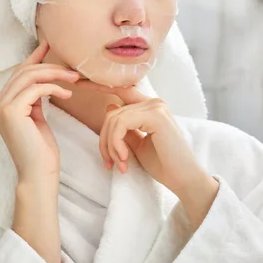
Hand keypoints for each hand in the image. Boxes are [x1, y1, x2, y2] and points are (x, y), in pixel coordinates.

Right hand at [0, 40, 79, 184]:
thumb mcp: (36, 116)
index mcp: (0, 103)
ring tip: (74, 79)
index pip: (18, 73)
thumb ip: (34, 97)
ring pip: (29, 76)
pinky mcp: (11, 111)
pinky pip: (36, 89)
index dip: (34, 57)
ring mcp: (1, 106)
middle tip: (72, 70)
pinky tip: (67, 93)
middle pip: (24, 72)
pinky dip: (54, 88)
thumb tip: (43, 76)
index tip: (48, 45)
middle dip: (50, 66)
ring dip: (55, 74)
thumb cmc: (40, 149)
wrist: (38, 173)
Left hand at [75, 81, 206, 195]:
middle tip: (109, 164)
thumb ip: (124, 127)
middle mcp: (154, 102)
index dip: (98, 85)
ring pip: (113, 119)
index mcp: (150, 107)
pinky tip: (124, 159)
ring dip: (110, 146)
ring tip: (119, 165)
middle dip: (104, 140)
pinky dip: (116, 143)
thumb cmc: (163, 164)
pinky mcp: (155, 116)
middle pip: (111, 112)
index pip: (121, 89)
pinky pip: (120, 124)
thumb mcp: (136, 144)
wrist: (184, 180)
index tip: (79, 82)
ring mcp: (156, 107)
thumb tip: (108, 106)